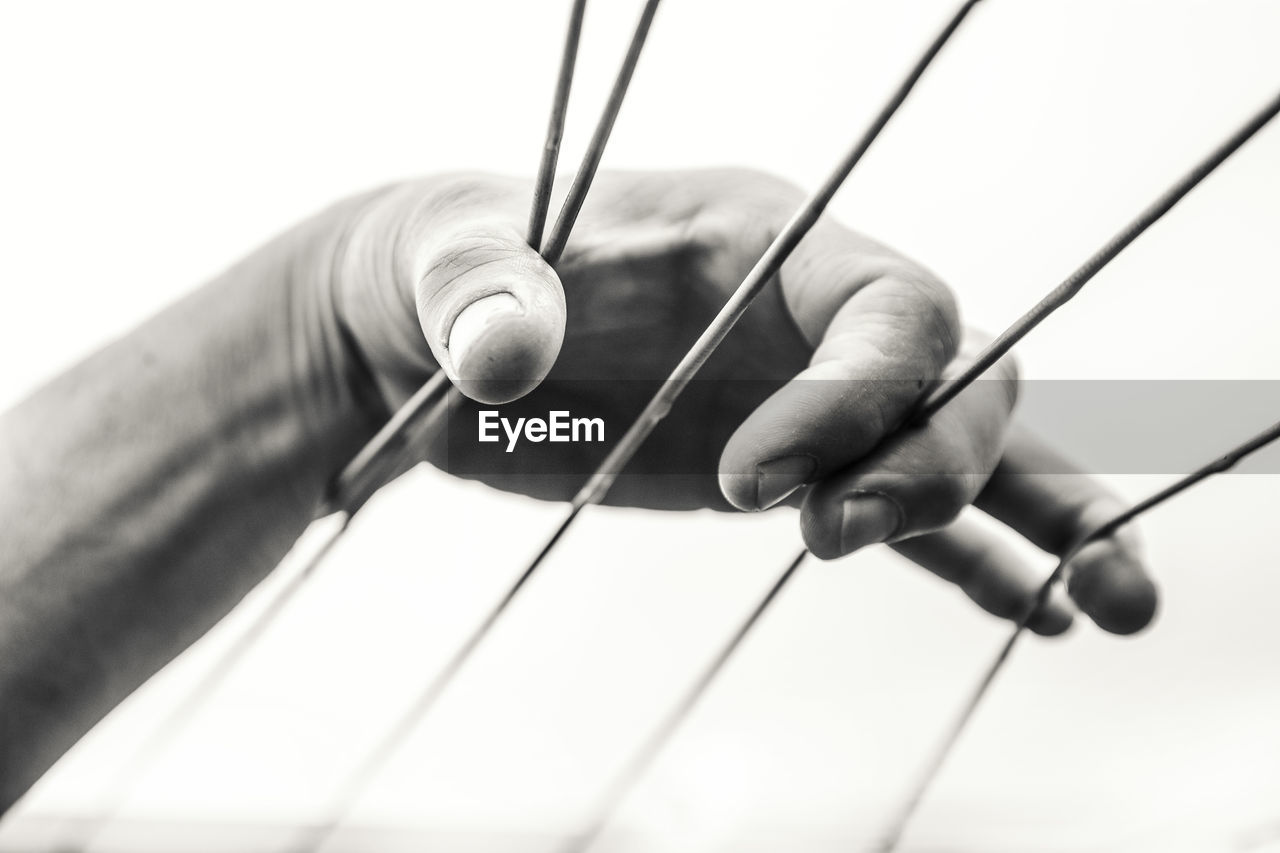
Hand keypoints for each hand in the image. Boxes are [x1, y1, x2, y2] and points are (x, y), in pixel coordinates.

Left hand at [321, 169, 1155, 635]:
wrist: (437, 334)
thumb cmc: (448, 275)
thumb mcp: (446, 263)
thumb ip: (480, 293)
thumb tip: (503, 353)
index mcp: (758, 240)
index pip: (890, 305)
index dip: (862, 398)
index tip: (759, 484)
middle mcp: (807, 317)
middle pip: (951, 378)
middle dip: (928, 468)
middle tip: (826, 538)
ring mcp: (807, 398)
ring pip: (964, 445)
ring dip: (1046, 520)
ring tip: (1111, 606)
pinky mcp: (787, 471)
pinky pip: (909, 514)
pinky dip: (975, 561)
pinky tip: (1037, 613)